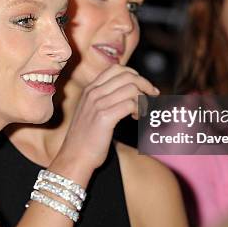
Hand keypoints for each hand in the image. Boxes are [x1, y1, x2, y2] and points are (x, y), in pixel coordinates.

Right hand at [52, 64, 159, 179]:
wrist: (75, 157)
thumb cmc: (86, 138)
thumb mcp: (90, 111)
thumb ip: (104, 99)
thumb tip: (129, 92)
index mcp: (90, 89)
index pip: (116, 69)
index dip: (135, 75)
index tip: (144, 87)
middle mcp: (93, 93)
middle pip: (127, 76)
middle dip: (145, 84)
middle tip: (153, 96)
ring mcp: (98, 104)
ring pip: (131, 89)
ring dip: (143, 99)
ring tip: (140, 112)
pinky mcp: (104, 117)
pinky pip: (130, 104)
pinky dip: (138, 109)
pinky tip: (135, 118)